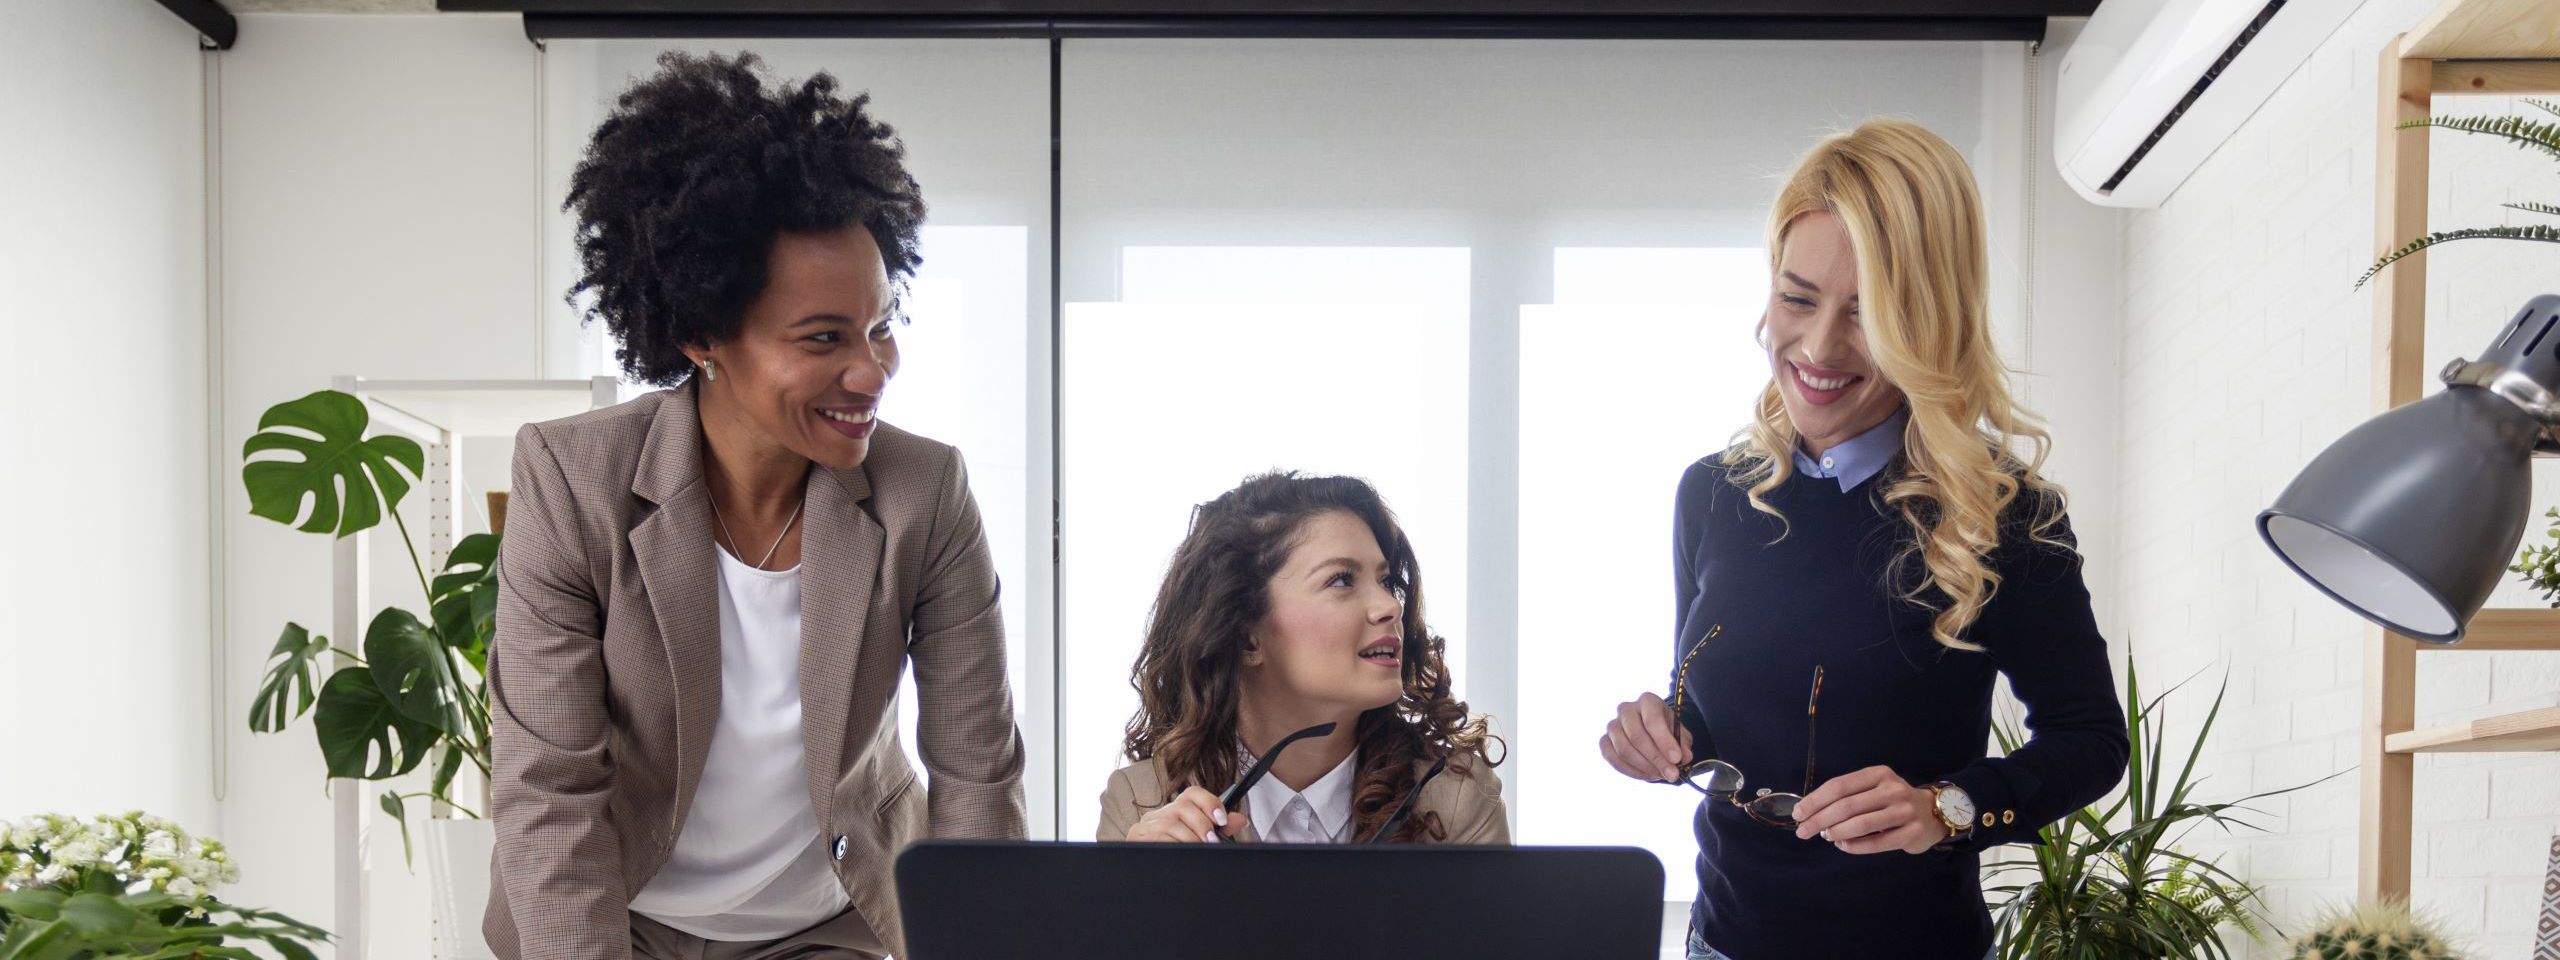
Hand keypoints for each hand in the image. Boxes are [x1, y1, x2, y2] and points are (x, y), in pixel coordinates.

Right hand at [1125, 785, 1245, 843]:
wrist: (1148, 876)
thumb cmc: (1176, 855)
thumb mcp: (1199, 840)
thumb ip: (1219, 829)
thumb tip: (1240, 820)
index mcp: (1176, 811)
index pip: (1192, 794)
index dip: (1209, 803)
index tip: (1221, 819)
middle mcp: (1160, 814)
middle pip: (1183, 807)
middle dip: (1202, 825)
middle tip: (1212, 841)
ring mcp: (1147, 824)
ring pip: (1171, 823)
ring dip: (1189, 838)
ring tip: (1198, 850)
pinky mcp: (1136, 836)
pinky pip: (1158, 838)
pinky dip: (1173, 845)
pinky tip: (1181, 853)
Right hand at [1600, 692, 1693, 783]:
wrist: (1651, 734)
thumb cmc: (1667, 731)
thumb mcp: (1680, 734)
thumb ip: (1683, 744)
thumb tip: (1684, 757)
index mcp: (1647, 701)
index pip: (1652, 719)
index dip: (1664, 741)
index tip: (1677, 759)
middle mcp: (1626, 709)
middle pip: (1636, 736)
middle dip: (1656, 758)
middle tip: (1672, 774)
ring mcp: (1612, 725)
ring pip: (1624, 749)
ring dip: (1644, 766)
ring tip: (1660, 775)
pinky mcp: (1605, 741)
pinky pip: (1612, 758)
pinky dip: (1631, 771)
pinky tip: (1646, 775)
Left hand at [1789, 766, 1947, 854]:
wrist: (1933, 813)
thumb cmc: (1893, 801)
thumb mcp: (1873, 789)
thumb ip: (1847, 797)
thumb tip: (1811, 814)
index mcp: (1878, 774)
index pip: (1839, 786)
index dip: (1815, 800)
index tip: (1798, 813)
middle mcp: (1892, 790)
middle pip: (1847, 806)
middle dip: (1819, 819)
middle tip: (1802, 831)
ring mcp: (1904, 811)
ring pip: (1860, 824)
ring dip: (1836, 832)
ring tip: (1825, 836)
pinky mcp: (1912, 833)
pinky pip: (1876, 843)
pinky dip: (1854, 846)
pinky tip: (1843, 845)